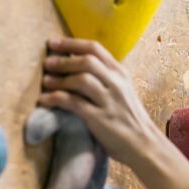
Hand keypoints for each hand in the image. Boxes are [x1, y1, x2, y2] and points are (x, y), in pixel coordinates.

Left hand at [37, 37, 157, 167]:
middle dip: (63, 60)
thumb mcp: (122, 91)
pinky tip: (44, 100)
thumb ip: (104, 78)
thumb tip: (75, 65)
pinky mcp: (100, 118)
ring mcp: (109, 101)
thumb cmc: (128, 119)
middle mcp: (116, 84)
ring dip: (59, 79)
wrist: (143, 145)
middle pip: (86, 61)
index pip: (95, 49)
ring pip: (80, 80)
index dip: (71, 43)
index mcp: (121, 74)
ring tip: (45, 81)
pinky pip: (74, 103)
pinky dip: (56, 98)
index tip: (53, 43)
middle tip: (47, 63)